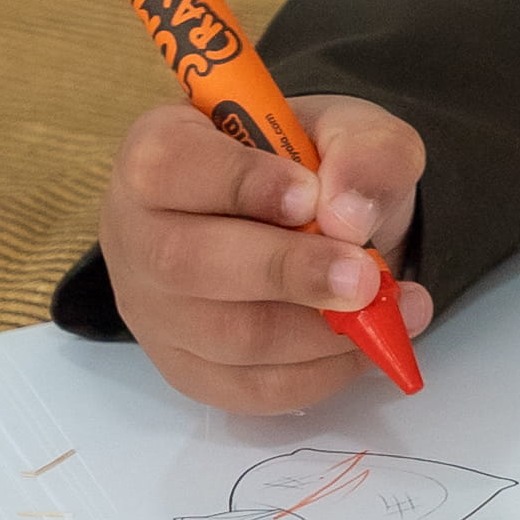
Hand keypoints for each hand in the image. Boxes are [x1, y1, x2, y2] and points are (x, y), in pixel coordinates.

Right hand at [98, 93, 433, 412]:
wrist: (313, 216)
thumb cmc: (312, 165)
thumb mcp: (353, 130)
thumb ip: (365, 153)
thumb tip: (350, 215)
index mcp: (158, 150)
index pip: (167, 164)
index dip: (238, 182)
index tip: (310, 195)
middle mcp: (136, 232)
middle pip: (185, 263)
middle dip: (286, 272)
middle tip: (363, 275)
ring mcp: (153, 308)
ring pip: (221, 336)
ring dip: (314, 331)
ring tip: (384, 306)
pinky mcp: (186, 366)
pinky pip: (244, 388)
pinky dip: (316, 374)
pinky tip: (363, 346)